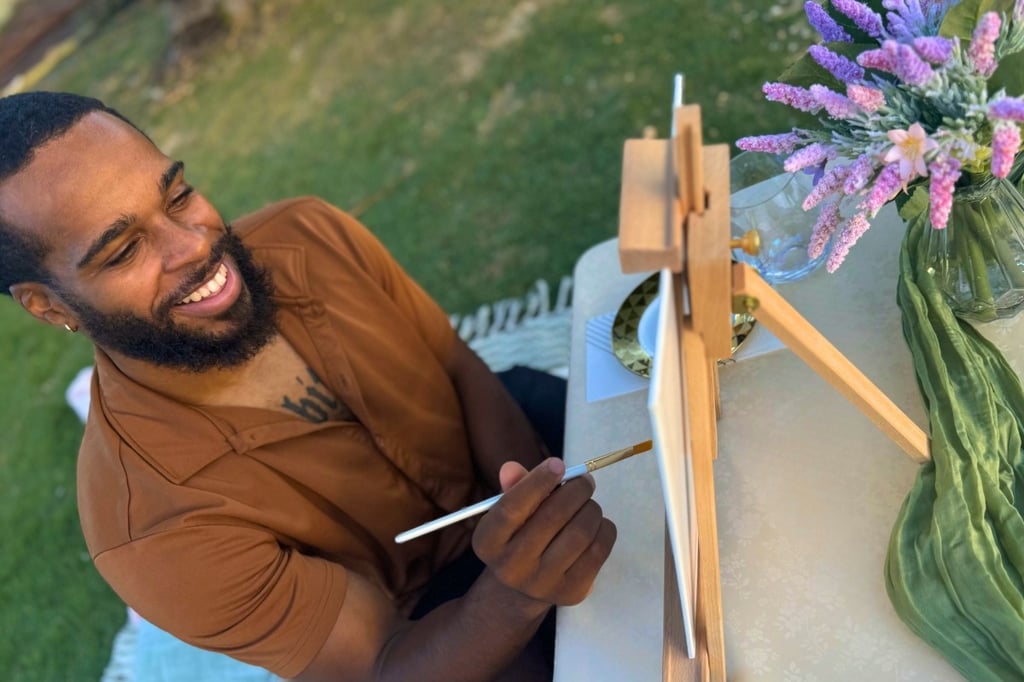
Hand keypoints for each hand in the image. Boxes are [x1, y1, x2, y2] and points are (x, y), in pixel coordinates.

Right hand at [471, 458, 616, 605]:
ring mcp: (542, 584)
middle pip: (552, 517)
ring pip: (580, 532)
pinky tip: (596, 524)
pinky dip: (604, 528)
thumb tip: (512, 468)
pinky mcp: (571, 593)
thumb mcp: (509, 511)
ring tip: (588, 504)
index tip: (558, 463)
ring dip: (591, 508)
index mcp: (487, 542)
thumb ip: (514, 488)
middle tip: (585, 479)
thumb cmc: (519, 535)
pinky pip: (599, 550)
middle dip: (576, 490)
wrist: (524, 585)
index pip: (511, 508)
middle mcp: (510, 568)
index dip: (537, 482)